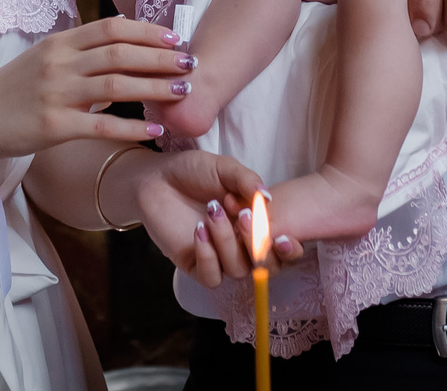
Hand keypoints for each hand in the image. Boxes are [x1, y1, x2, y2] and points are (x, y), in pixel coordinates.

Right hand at [0, 18, 189, 159]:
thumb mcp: (43, 59)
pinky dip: (131, 126)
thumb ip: (79, 51)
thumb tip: (122, 43)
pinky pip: (100, 126)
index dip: (147, 31)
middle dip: (160, 57)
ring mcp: (56, 95)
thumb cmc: (10, 90)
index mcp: (59, 44)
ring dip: (154, 87)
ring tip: (183, 91)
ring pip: (116, 85)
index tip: (175, 38)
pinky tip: (154, 129)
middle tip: (190, 62)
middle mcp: (60, 63)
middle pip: (120, 53)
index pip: (111, 28)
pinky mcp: (54, 127)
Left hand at [132, 151, 307, 288]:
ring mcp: (218, 257)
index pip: (282, 248)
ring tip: (213, 210)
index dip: (289, 249)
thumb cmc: (193, 171)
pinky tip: (199, 230)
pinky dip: (209, 255)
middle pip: (266, 267)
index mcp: (255, 223)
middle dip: (259, 245)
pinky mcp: (194, 264)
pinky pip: (211, 276)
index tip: (283, 234)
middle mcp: (241, 244)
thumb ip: (247, 181)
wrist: (157, 177)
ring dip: (228, 241)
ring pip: (238, 269)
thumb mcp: (224, 168)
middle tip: (244, 215)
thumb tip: (267, 199)